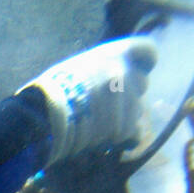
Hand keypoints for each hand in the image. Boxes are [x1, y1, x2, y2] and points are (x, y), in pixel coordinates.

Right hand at [18, 36, 158, 163]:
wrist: (45, 117)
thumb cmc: (51, 90)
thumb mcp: (75, 68)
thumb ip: (97, 71)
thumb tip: (100, 80)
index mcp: (115, 54)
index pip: (148, 52)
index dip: (142, 64)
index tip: (131, 72)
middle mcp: (128, 75)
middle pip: (142, 84)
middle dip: (128, 94)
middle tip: (106, 105)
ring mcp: (129, 102)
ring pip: (136, 112)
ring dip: (121, 119)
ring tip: (96, 125)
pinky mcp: (126, 128)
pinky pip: (134, 135)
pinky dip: (122, 140)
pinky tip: (104, 140)